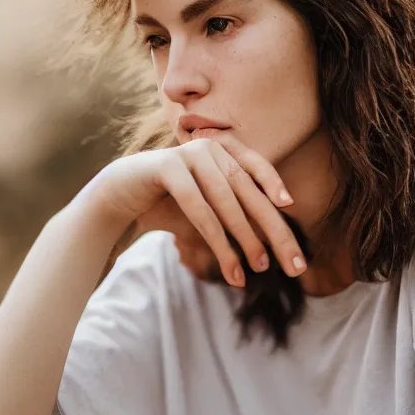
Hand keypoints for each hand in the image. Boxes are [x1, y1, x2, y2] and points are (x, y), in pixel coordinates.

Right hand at [92, 133, 305, 287]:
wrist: (119, 194)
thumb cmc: (169, 202)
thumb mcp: (207, 205)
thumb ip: (234, 213)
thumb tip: (272, 242)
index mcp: (220, 148)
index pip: (254, 164)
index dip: (272, 182)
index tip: (290, 206)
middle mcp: (207, 146)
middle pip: (246, 189)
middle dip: (273, 228)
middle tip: (294, 263)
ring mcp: (187, 154)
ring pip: (225, 200)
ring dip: (245, 238)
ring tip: (260, 268)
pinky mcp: (167, 167)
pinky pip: (199, 207)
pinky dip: (218, 241)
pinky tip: (231, 267)